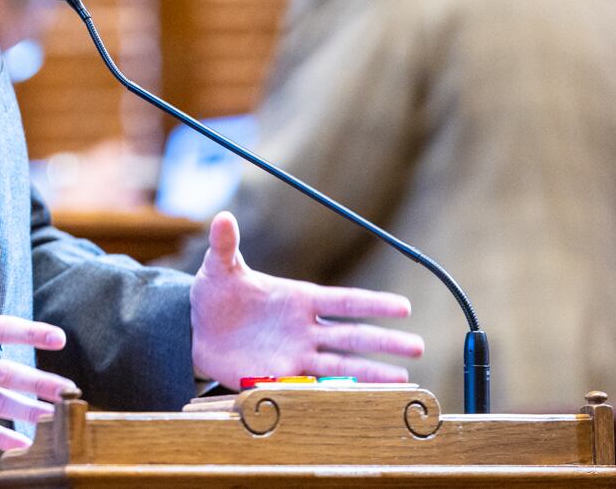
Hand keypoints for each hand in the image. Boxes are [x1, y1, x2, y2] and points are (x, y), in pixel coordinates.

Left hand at [189, 211, 424, 387]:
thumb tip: (222, 217)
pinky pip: (313, 384)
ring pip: (340, 364)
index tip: (404, 307)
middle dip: (384, 341)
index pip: (343, 301)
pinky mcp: (280, 377)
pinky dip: (336, 390)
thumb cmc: (215, 295)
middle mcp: (305, 328)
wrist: (197, 330)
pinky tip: (361, 399)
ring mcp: (295, 354)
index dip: (372, 303)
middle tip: (418, 347)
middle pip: (351, 335)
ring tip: (404, 379)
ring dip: (371, 372)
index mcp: (298, 298)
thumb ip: (225, 246)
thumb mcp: (219, 268)